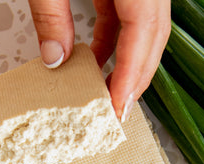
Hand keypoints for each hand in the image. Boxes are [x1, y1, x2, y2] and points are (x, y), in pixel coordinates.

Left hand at [28, 0, 170, 120]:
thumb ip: (50, 13)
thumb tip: (54, 58)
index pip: (144, 29)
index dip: (132, 72)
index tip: (118, 106)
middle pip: (153, 35)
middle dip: (136, 77)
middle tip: (117, 110)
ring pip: (145, 30)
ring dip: (127, 63)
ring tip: (106, 93)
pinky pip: (127, 17)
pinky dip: (113, 43)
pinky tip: (96, 61)